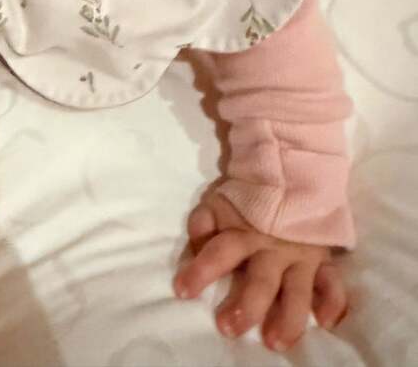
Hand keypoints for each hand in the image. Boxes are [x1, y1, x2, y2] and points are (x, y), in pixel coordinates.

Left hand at [174, 192, 347, 351]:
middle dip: (246, 306)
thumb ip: (203, 223)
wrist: (291, 176)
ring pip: (298, 291)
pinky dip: (333, 302)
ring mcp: (301, 256)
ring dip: (288, 317)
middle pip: (260, 280)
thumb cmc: (248, 200)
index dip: (201, 270)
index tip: (182, 290)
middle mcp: (273, 249)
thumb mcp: (218, 203)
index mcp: (243, 233)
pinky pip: (333, 282)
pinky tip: (326, 321)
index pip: (220, 251)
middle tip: (228, 327)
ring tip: (275, 341)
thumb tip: (195, 246)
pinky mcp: (324, 261)